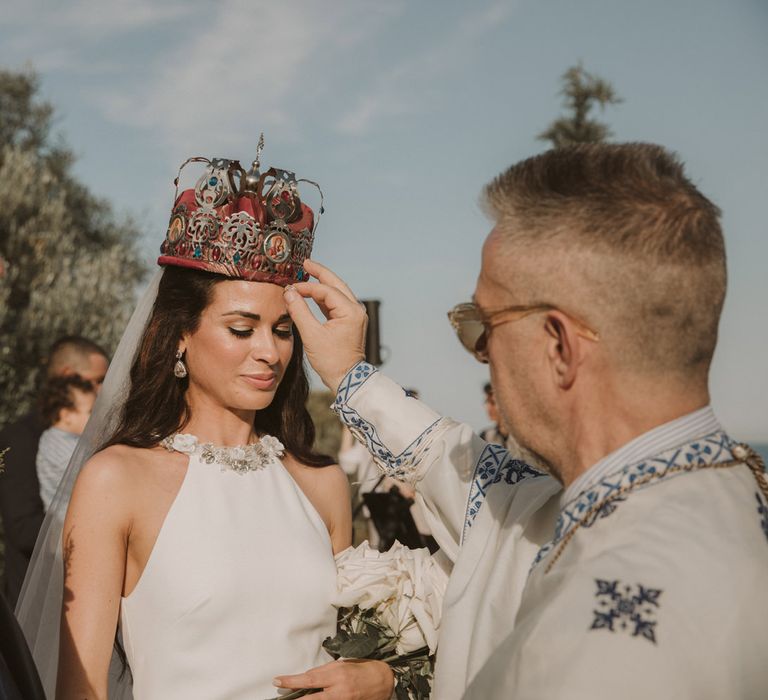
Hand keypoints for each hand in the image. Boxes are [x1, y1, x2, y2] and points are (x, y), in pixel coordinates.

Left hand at [273, 658, 393, 698]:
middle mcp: (339, 691)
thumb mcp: (343, 664)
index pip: (309, 680)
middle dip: (294, 698)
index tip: (278, 681)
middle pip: (310, 698)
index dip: (291, 681)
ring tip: (297, 697)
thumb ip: (325, 672)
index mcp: (337, 674)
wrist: (383, 681)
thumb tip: (308, 679)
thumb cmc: (363, 668)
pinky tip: (313, 698)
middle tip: (281, 693)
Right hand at [284, 260, 366, 391]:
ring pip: (337, 293)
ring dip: (322, 285)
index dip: (307, 287)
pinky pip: (336, 304)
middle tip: (306, 263)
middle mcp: (356, 310)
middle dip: (320, 274)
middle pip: (336, 284)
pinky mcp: (349, 322)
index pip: (326, 291)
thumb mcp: (312, 335)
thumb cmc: (332, 360)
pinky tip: (312, 294)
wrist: (347, 379)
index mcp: (350, 311)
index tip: (290, 288)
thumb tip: (289, 293)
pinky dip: (324, 298)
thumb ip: (299, 312)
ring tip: (307, 274)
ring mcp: (354, 316)